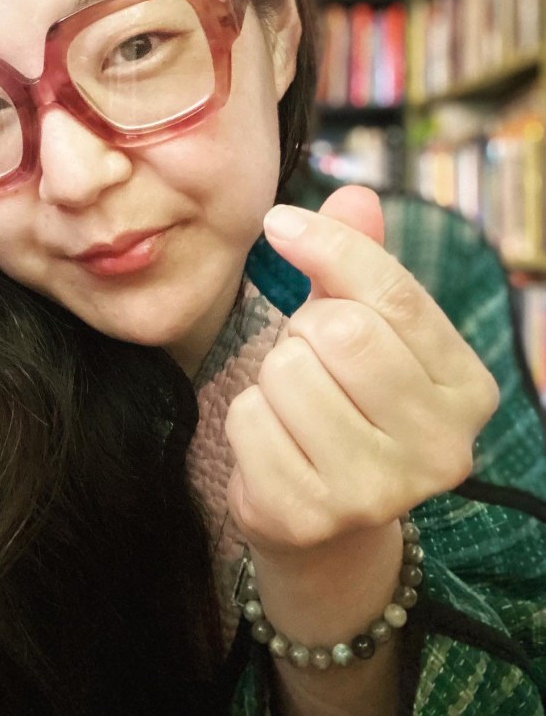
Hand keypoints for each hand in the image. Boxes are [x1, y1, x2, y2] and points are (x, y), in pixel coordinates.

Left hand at [225, 185, 499, 555]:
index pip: (395, 294)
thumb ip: (360, 262)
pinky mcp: (310, 516)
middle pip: (340, 331)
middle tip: (311, 357)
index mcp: (467, 390)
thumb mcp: (365, 328)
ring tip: (297, 405)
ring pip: (287, 372)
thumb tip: (353, 193)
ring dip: (273, 376)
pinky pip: (247, 419)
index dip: (329, 244)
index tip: (280, 223)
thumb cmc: (347, 403)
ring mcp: (378, 491)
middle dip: (305, 328)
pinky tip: (276, 443)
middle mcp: (440, 448)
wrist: (325, 522)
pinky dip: (246, 418)